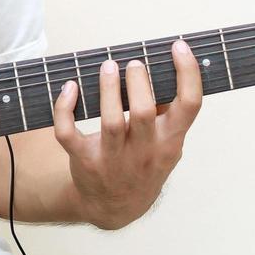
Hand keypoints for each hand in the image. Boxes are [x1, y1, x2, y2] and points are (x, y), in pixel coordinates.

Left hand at [51, 39, 202, 229]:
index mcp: (170, 142)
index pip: (190, 106)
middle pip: (145, 113)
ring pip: (110, 122)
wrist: (116, 207)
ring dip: (107, 90)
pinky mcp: (83, 161)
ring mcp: (113, 159)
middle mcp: (144, 152)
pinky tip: (69, 88)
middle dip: (138, 83)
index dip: (188, 74)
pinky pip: (68, 133)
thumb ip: (169, 112)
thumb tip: (167, 65)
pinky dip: (64, 108)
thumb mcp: (167, 144)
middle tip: (133, 63)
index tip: (179, 47)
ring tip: (107, 66)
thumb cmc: (144, 163)